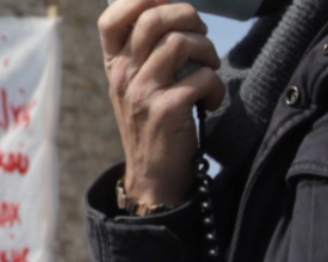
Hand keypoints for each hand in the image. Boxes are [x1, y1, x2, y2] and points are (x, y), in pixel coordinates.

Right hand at [100, 0, 222, 208]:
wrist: (153, 178)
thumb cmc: (152, 127)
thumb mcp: (135, 88)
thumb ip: (144, 55)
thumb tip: (174, 13)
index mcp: (115, 67)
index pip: (111, 18)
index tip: (167, 3)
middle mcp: (124, 76)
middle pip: (153, 18)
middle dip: (187, 16)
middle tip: (201, 35)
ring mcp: (143, 93)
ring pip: (179, 42)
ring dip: (207, 50)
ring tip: (211, 68)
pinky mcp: (167, 110)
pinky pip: (202, 78)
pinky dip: (216, 86)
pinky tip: (212, 100)